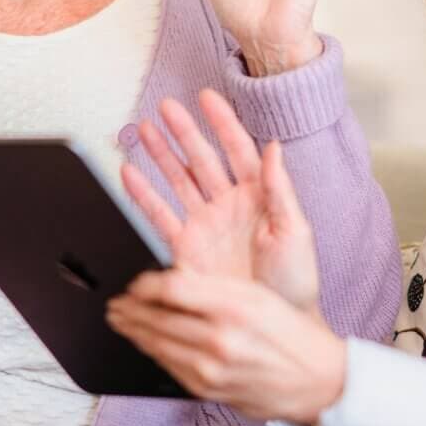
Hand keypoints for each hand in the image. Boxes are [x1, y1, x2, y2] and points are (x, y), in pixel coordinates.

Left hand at [107, 271, 346, 423]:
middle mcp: (219, 339)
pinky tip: (145, 343)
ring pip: (157, 345)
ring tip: (119, 321)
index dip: (145, 284)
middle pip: (157, 318)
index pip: (172, 289)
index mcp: (234, 307)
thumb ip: (214, 288)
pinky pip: (169, 367)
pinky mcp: (207, 391)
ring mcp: (211, 369)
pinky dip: (152, 353)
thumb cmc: (291, 333)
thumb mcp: (258, 296)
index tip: (135, 283)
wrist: (316, 380)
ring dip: (132, 331)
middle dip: (129, 309)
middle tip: (114, 303)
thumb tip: (171, 283)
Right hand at [121, 88, 319, 308]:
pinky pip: (160, 214)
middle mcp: (229, 205)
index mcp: (259, 196)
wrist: (277, 327)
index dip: (222, 122)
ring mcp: (206, 225)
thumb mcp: (296, 231)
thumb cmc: (295, 282)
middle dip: (183, 131)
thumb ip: (280, 189)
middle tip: (165, 106)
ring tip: (143, 129)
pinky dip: (144, 194)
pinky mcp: (186, 248)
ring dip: (161, 154)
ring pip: (178, 179)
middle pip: (201, 158)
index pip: (237, 149)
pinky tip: (130, 172)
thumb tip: (275, 147)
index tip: (206, 97)